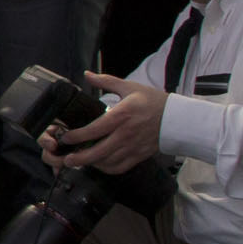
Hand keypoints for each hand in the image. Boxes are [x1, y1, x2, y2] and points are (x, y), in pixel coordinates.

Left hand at [43, 72, 164, 174]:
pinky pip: (119, 167)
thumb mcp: (129, 87)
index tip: (65, 137)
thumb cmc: (153, 101)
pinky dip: (106, 169)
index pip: (95, 129)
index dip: (77, 136)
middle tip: (66, 158)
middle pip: (98, 151)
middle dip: (79, 157)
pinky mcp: (138, 156)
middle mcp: (126, 134)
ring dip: (90, 164)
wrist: (176, 118)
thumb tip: (87, 74)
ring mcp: (132, 147)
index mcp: (122, 115)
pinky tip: (98, 164)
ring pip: (107, 162)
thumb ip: (106, 81)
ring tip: (78, 161)